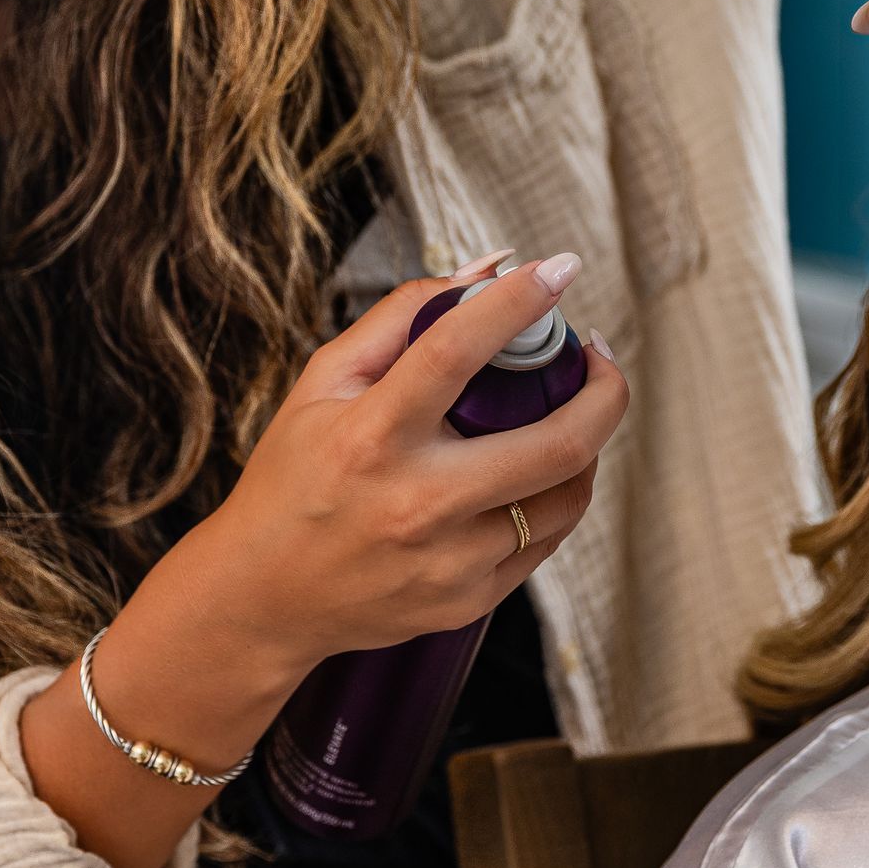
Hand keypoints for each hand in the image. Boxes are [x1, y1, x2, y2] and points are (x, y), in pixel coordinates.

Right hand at [193, 255, 627, 681]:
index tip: (561, 268)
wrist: (263, 598)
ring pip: (568, 496)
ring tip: (572, 411)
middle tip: (599, 358)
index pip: (458, 351)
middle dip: (605, 391)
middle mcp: (418, 503)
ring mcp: (450, 561)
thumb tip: (488, 268)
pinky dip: (557, 494)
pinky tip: (541, 468)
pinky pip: (546, 539)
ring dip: (588, 443)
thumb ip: (402, 316)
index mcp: (372, 437)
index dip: (519, 301)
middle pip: (557, 444)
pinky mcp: (469, 599)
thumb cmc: (293, 478)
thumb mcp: (322, 384)